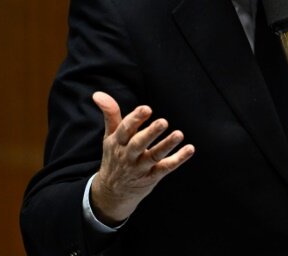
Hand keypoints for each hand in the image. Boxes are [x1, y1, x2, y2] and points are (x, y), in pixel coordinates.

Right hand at [90, 91, 194, 225]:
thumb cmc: (115, 156)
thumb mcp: (110, 136)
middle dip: (150, 133)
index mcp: (118, 142)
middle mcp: (128, 155)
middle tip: (163, 122)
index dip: (135, 118)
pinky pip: (165, 168)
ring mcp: (140, 167)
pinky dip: (178, 159)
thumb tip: (98, 94)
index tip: (146, 108)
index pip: (125, 129)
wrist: (112, 193)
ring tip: (179, 134)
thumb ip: (110, 113)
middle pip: (138, 144)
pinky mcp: (151, 177)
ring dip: (167, 145)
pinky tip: (190, 149)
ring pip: (154, 156)